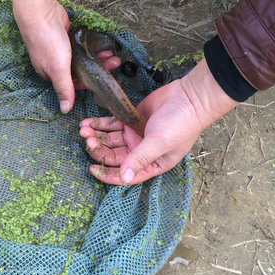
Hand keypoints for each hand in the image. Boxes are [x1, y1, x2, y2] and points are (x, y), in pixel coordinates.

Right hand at [13, 0, 119, 112]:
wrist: (40, 13)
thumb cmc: (47, 42)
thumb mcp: (57, 69)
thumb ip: (64, 89)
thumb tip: (65, 110)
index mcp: (50, 74)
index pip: (74, 84)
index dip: (90, 81)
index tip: (104, 77)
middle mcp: (54, 63)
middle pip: (81, 70)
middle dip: (98, 67)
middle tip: (114, 62)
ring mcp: (60, 49)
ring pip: (82, 58)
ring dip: (97, 57)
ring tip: (110, 53)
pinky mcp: (65, 36)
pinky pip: (81, 46)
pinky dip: (90, 46)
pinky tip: (100, 44)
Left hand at [79, 59, 237, 184]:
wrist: (190, 96)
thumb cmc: (181, 124)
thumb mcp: (159, 143)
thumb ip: (140, 159)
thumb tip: (124, 178)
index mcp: (150, 164)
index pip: (125, 174)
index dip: (108, 174)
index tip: (92, 169)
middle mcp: (140, 151)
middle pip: (113, 155)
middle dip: (99, 149)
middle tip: (89, 140)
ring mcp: (134, 135)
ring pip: (109, 139)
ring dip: (96, 136)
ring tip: (84, 130)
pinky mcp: (130, 119)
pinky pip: (110, 125)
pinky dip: (99, 124)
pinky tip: (87, 123)